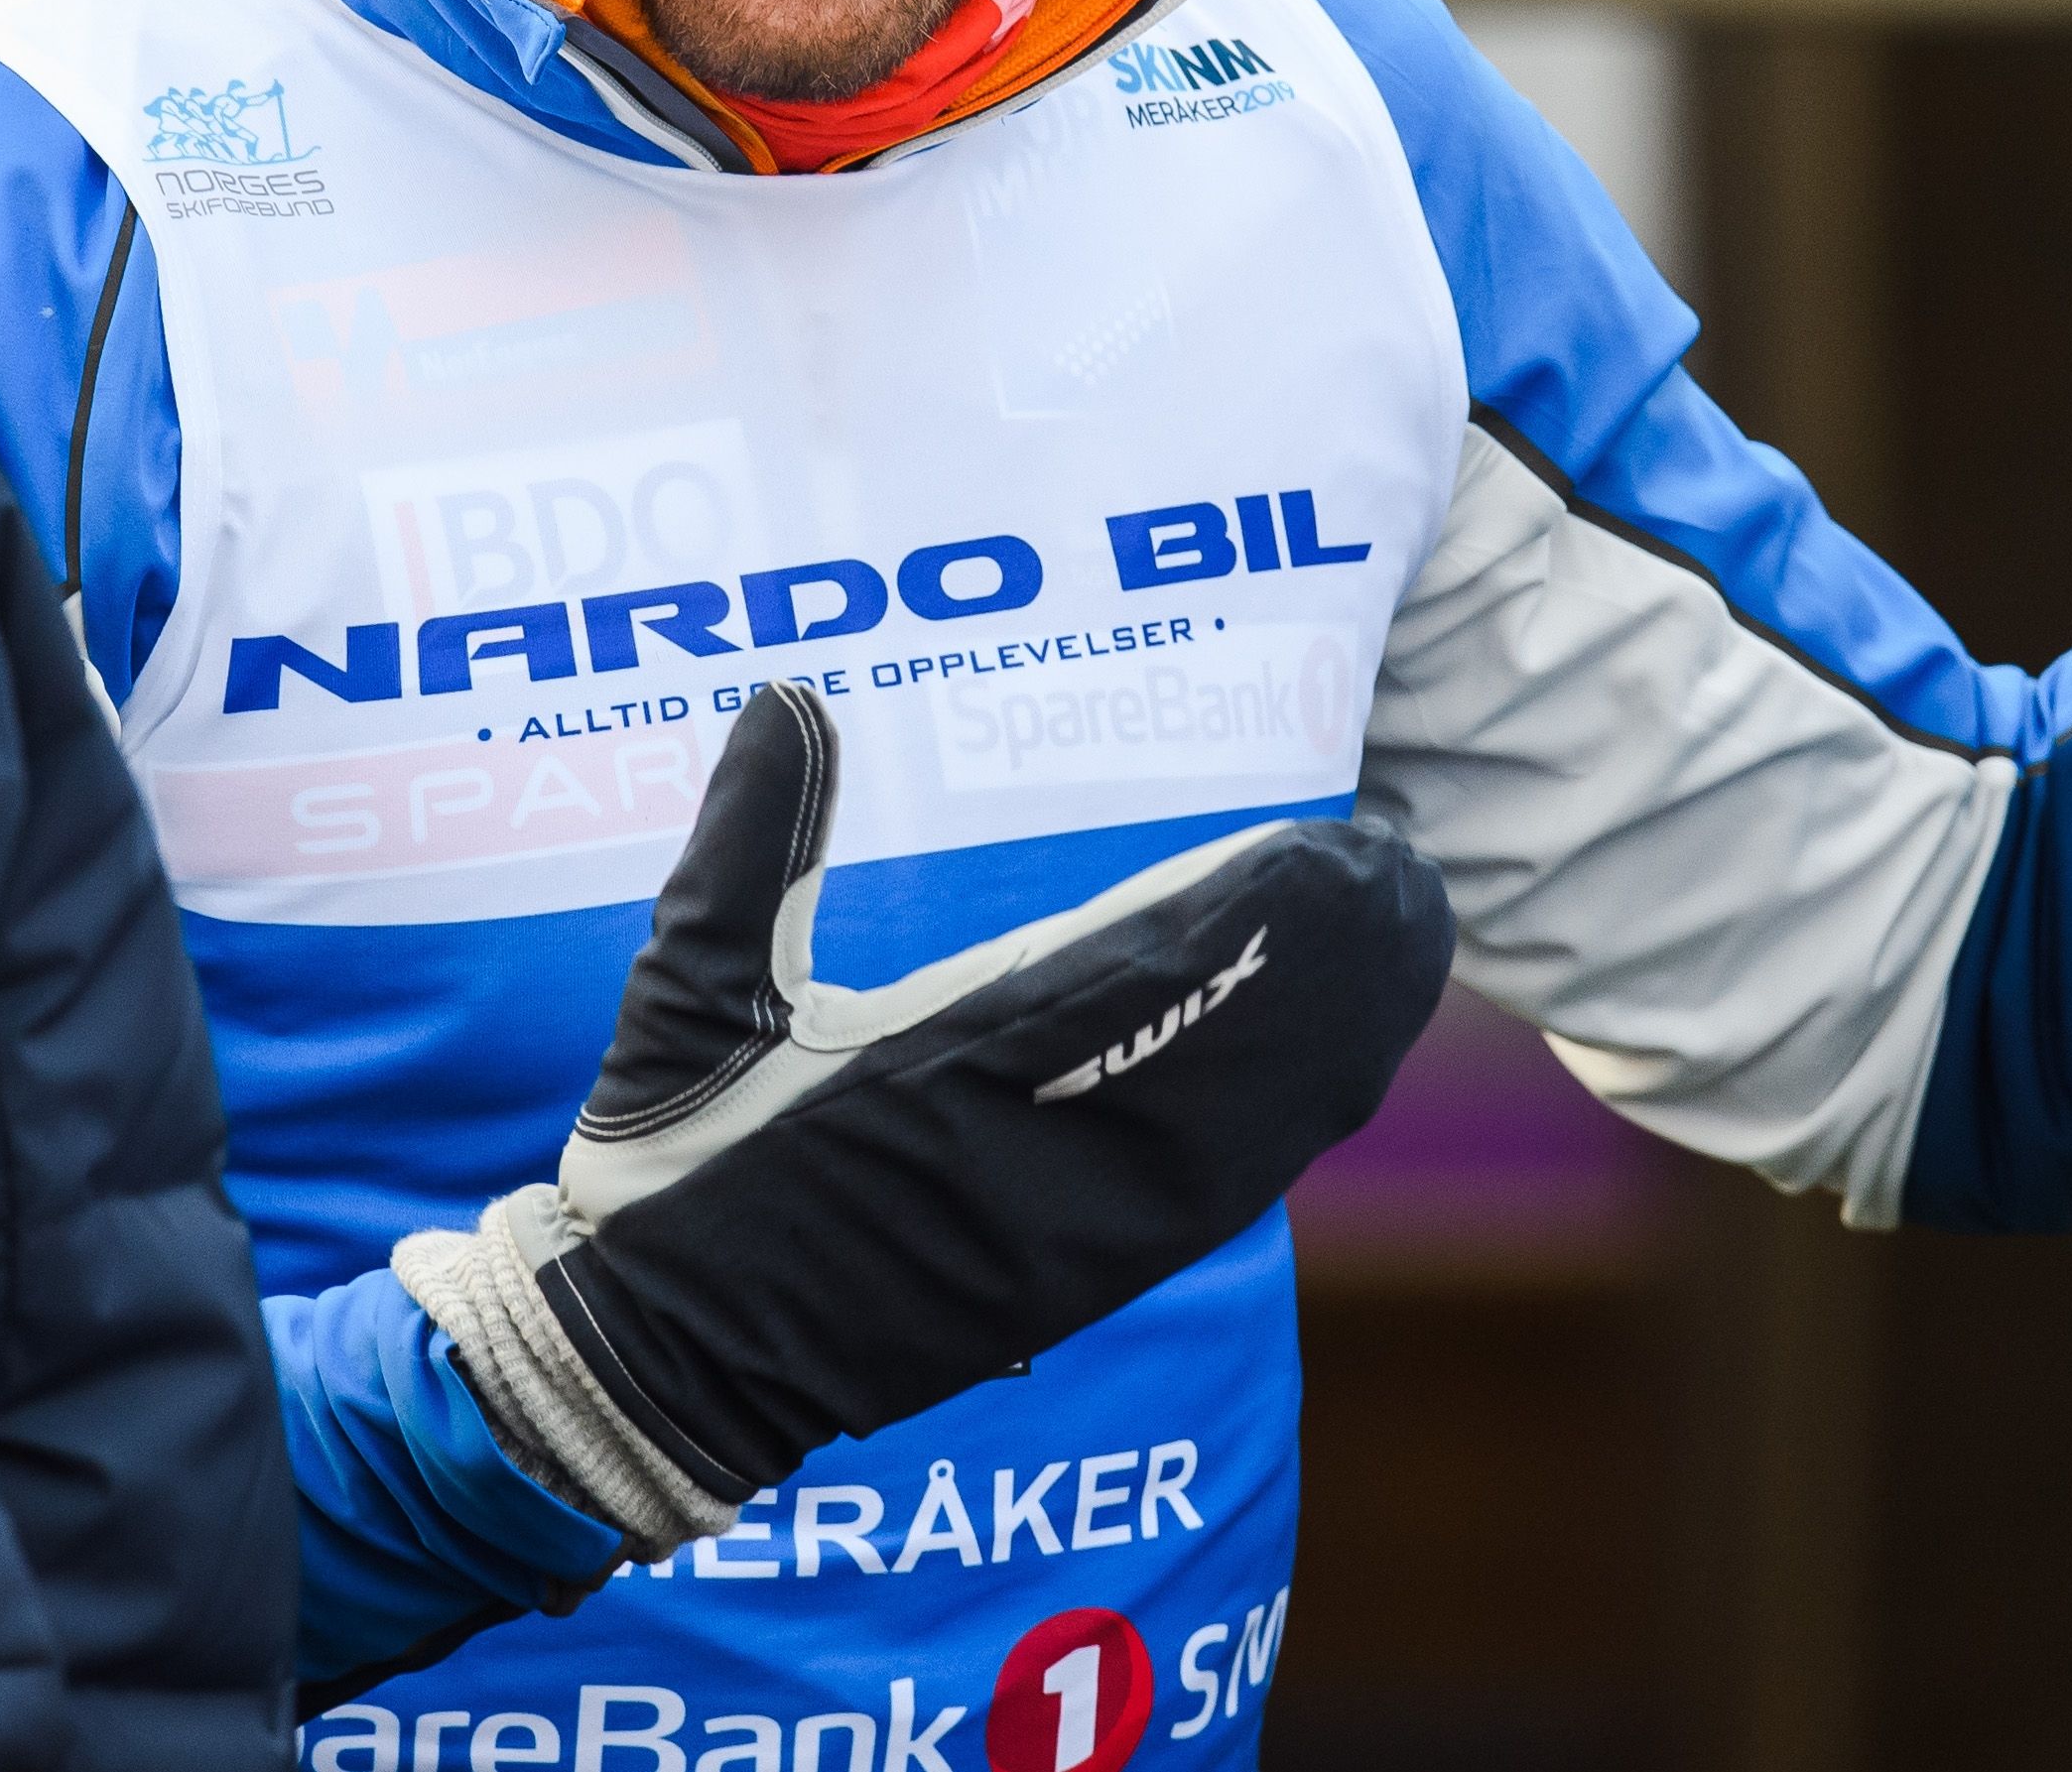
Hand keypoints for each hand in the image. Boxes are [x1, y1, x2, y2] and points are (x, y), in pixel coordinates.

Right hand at [396, 680, 1451, 1545]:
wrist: (664, 1371)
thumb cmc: (669, 1175)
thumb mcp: (687, 997)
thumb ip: (748, 845)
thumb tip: (789, 699)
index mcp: (939, 1070)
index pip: (1135, 980)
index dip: (1250, 915)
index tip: (1325, 841)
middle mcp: (1029, 1155)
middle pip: (1230, 1046)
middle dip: (1331, 957)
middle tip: (1398, 862)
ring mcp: (1067, 1232)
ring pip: (1247, 1126)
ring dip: (1338, 1030)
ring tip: (1406, 934)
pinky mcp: (1080, 1283)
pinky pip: (1218, 1200)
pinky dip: (1294, 1124)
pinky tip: (1351, 1063)